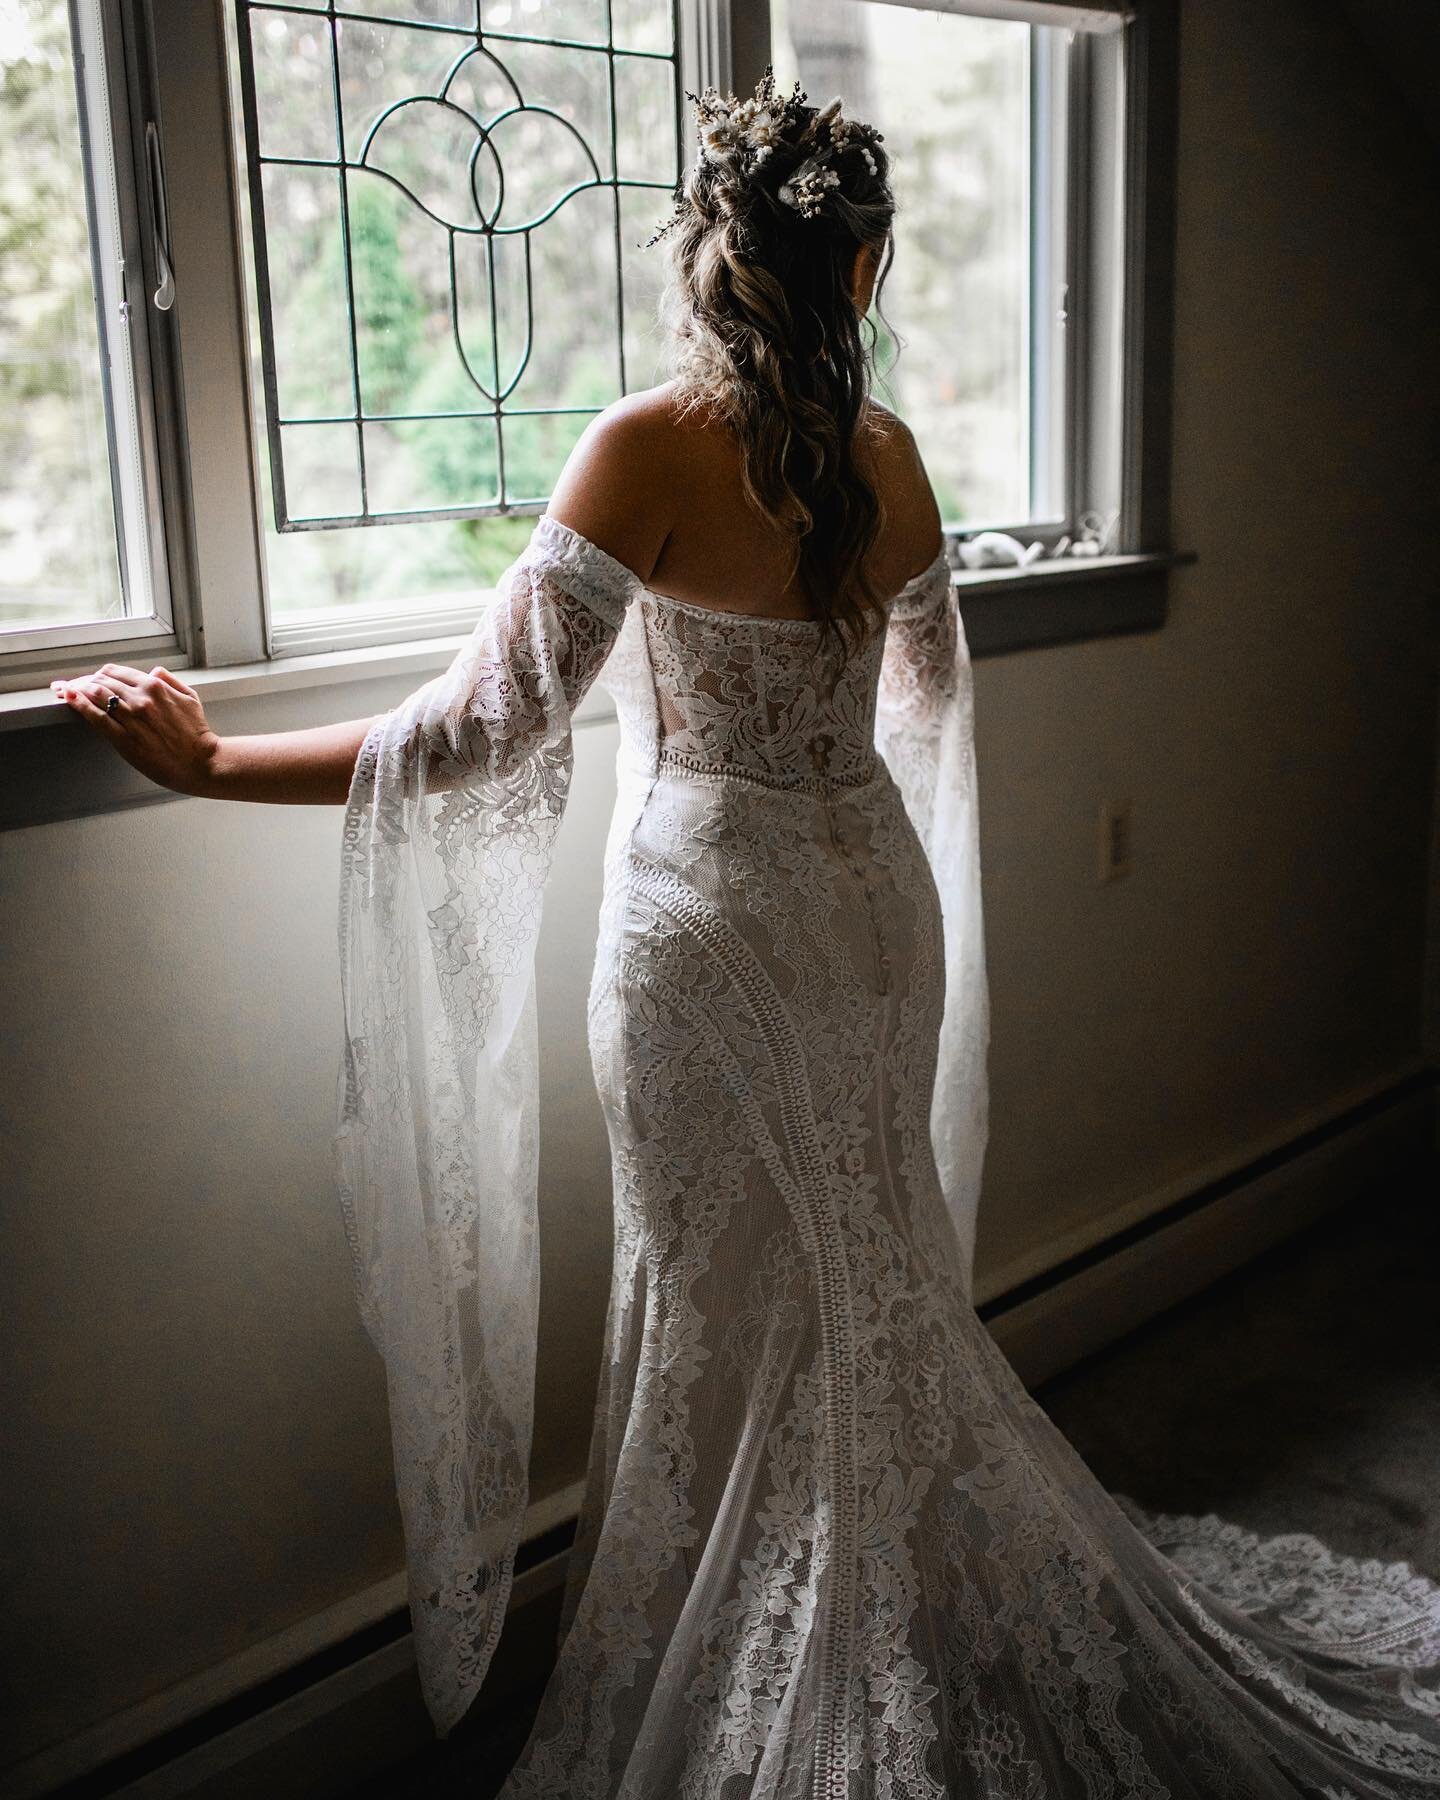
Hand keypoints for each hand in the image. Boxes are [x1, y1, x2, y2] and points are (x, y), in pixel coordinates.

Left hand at [51, 663, 221, 796]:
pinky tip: (69, 698)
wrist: (200, 762)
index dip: (100, 674)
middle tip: (73, 686)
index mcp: (155, 686)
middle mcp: (141, 698)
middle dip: (84, 681)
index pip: (117, 672)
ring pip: (95, 694)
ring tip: (66, 691)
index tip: (91, 678)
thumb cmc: (197, 733)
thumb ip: (170, 680)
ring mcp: (131, 718)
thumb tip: (153, 671)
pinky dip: (79, 704)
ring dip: (77, 689)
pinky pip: (96, 716)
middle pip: (102, 680)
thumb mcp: (190, 697)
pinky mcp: (124, 738)